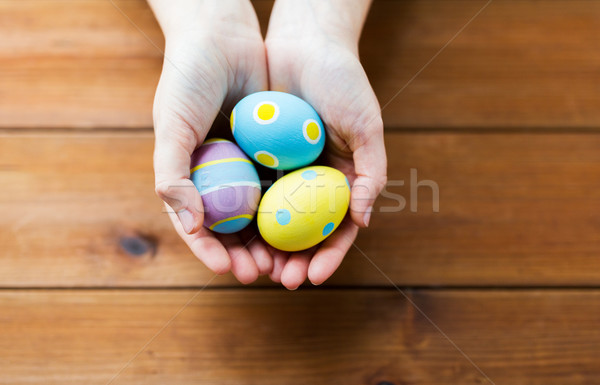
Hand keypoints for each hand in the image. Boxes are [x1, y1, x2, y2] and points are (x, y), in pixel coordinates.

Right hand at [149, 0, 272, 282]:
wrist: (222, 38)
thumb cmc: (187, 80)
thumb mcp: (172, 126)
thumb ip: (173, 175)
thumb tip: (189, 224)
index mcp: (191, 178)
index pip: (200, 227)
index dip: (211, 251)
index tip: (227, 269)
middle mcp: (221, 178)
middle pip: (235, 228)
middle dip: (249, 255)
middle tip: (265, 274)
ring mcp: (249, 167)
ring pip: (265, 214)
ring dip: (275, 242)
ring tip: (287, 262)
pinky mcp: (276, 153)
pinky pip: (287, 186)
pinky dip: (295, 209)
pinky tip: (308, 226)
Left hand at [264, 0, 387, 288]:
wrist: (305, 43)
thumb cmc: (343, 81)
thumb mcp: (366, 126)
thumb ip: (371, 172)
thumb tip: (364, 220)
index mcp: (343, 178)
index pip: (338, 228)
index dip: (329, 255)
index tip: (315, 276)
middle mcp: (313, 180)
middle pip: (305, 232)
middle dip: (295, 259)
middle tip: (281, 280)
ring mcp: (286, 171)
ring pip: (275, 218)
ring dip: (267, 246)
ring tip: (255, 267)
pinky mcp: (260, 157)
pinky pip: (251, 190)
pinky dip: (246, 215)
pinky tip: (235, 233)